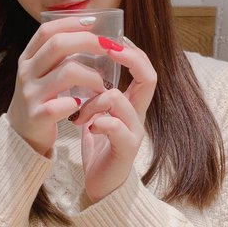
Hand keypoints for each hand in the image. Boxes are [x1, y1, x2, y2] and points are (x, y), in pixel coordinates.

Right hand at [7, 17, 107, 154]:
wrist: (21, 135)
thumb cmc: (40, 99)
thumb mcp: (41, 73)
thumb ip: (57, 56)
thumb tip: (89, 32)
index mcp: (28, 58)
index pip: (47, 31)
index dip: (71, 22)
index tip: (93, 21)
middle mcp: (27, 72)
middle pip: (58, 45)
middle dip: (88, 42)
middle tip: (108, 47)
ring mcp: (30, 94)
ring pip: (67, 73)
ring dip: (92, 77)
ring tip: (102, 85)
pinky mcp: (37, 116)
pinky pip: (62, 105)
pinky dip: (79, 103)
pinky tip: (85, 106)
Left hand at [71, 37, 156, 201]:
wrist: (102, 188)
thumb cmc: (100, 148)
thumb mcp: (99, 114)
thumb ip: (98, 94)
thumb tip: (82, 64)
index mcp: (132, 104)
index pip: (144, 69)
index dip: (132, 50)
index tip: (113, 39)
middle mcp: (137, 115)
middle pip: (148, 77)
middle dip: (128, 59)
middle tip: (107, 52)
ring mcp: (134, 133)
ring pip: (119, 100)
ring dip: (94, 100)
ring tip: (79, 115)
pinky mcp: (125, 150)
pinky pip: (116, 128)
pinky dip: (98, 122)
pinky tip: (86, 127)